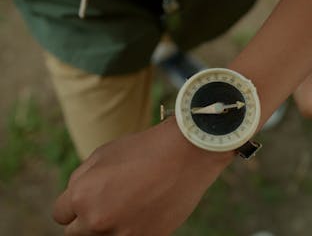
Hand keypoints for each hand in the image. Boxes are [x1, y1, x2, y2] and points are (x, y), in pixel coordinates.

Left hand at [53, 118, 233, 234]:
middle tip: (110, 204)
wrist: (186, 154)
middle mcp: (98, 219)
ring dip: (110, 228)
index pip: (60, 215)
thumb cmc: (145, 149)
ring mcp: (124, 234)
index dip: (75, 205)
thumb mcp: (103, 154)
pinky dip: (134, 230)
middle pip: (76, 234)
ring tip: (129, 207)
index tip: (91, 199)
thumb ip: (81, 180)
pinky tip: (145, 212)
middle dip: (89, 219)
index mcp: (81, 196)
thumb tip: (74, 200)